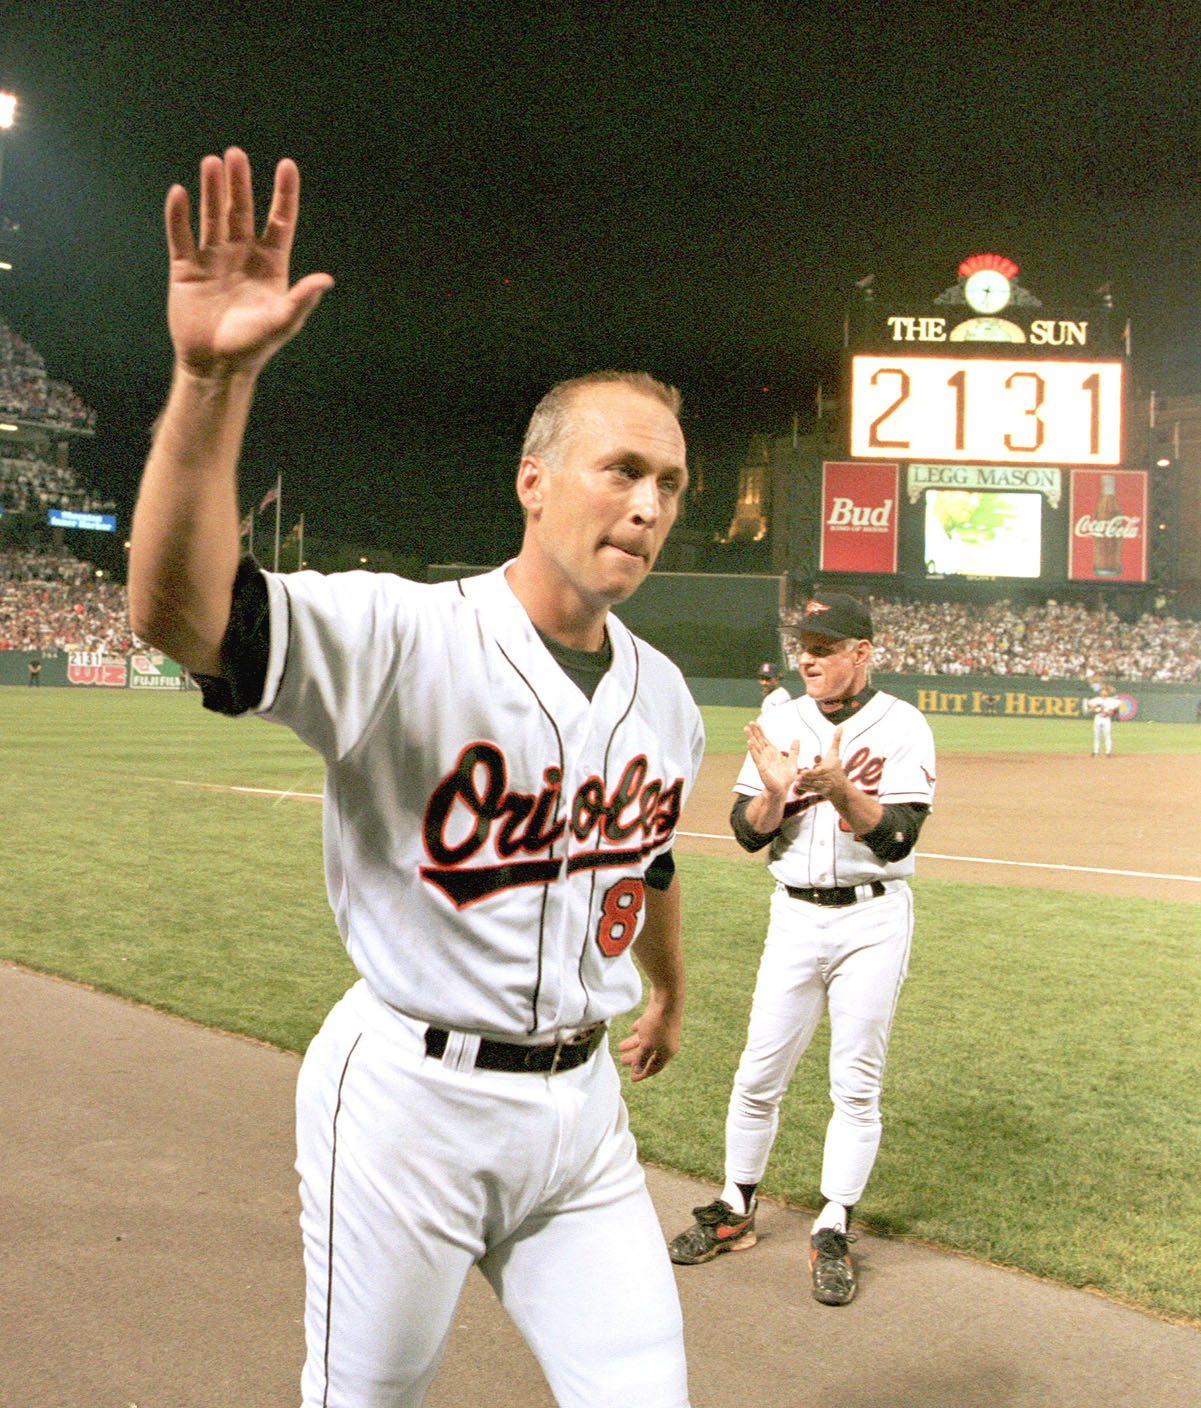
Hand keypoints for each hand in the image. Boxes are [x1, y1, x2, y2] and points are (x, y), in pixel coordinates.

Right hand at [164, 148, 333, 378]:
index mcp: (270, 265)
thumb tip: (326, 280)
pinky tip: (180, 193)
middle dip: (240, 183)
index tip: (287, 165)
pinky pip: (180, 235)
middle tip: (236, 155)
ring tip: (212, 163)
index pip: (280, 221)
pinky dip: (178, 215)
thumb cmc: (253, 346)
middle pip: (242, 211)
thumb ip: (302, 299)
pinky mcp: (186, 268)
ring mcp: (213, 258)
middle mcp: (242, 255)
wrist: (216, 365)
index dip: (284, 194)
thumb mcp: (282, 322)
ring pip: (212, 216)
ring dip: (211, 190)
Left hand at [618, 992, 680, 1081]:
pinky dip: (640, 1030)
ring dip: (633, 1044)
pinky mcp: (660, 1018)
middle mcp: (667, 1042)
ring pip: (647, 1040)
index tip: (632, 1078)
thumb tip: (637, 1070)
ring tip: (620, 1047)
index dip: (643, 1073)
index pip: (654, 1067)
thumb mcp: (647, 1045)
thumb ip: (641, 1058)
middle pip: (649, 1054)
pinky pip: (648, 1028)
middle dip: (635, 1058)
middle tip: (622, 1062)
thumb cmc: (658, 1024)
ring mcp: (664, 1030)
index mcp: (667, 1052)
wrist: (667, 998)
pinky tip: (633, 1029)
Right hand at [744, 720, 801, 796]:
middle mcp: (766, 755)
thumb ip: (794, 750)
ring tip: (746, 729)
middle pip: (758, 741)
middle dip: (754, 732)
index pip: (764, 740)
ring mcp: (762, 761)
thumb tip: (796, 739)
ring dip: (751, 738)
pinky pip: (756, 757)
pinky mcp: (761, 767)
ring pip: (755, 747)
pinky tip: (749, 742)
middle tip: (750, 722)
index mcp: (772, 753)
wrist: (783, 789)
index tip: (756, 723)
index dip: (760, 732)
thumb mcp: (793, 761)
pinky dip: (753, 750)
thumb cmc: (786, 777)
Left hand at [797, 725, 846, 799]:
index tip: (804, 771)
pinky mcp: (820, 791)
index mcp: (828, 769)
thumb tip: (840, 726)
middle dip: (806, 778)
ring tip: (795, 780)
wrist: (841, 787)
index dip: (812, 772)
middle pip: (815, 778)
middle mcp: (826, 779)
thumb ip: (836, 740)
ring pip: (812, 784)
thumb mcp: (835, 754)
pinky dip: (805, 787)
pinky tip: (798, 785)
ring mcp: (823, 786)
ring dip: (804, 783)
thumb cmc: (836, 767)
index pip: (820, 771)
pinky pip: (812, 789)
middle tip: (796, 776)